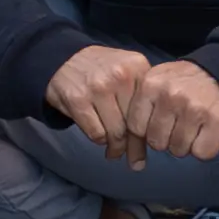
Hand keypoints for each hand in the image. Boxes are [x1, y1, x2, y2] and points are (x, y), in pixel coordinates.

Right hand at [49, 45, 218, 167]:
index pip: (151, 109)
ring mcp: (98, 87)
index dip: (151, 131)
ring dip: (115, 148)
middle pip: (135, 124)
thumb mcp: (127, 72)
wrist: (62, 58)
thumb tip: (157, 140)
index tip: (151, 147)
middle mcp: (120, 75)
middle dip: (134, 146)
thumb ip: (142, 98)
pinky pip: (96, 134)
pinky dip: (99, 141)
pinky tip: (99, 138)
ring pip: (116, 132)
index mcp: (138, 67)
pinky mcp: (78, 100)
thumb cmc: (101, 70)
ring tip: (114, 152)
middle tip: (134, 161)